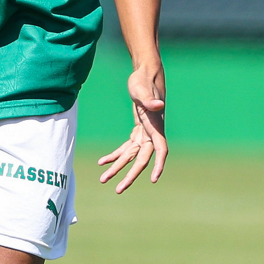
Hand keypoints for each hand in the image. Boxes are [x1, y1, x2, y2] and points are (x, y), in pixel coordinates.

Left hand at [98, 64, 167, 193]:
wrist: (145, 74)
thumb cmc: (144, 80)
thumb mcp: (143, 89)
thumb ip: (149, 99)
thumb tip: (158, 105)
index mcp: (155, 126)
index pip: (160, 150)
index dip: (158, 165)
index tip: (154, 179)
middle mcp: (152, 133)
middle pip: (142, 159)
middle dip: (131, 175)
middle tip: (118, 190)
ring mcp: (145, 133)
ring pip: (132, 156)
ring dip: (118, 168)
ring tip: (103, 179)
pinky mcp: (138, 130)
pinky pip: (126, 147)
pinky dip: (115, 155)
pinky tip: (102, 161)